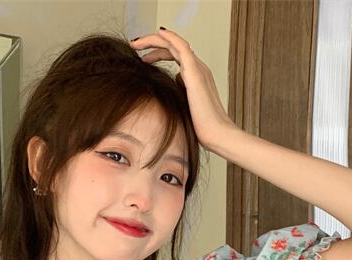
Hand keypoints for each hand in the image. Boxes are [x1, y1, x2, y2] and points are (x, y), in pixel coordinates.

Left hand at [129, 28, 237, 151]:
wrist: (216, 135)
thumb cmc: (202, 129)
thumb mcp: (183, 110)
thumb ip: (175, 98)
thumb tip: (164, 94)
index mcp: (195, 77)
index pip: (174, 56)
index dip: (157, 54)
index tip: (142, 59)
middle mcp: (198, 69)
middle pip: (172, 47)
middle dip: (152, 44)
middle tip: (134, 47)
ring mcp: (198, 68)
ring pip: (174, 43)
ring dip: (153, 40)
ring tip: (136, 44)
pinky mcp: (195, 72)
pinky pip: (181, 47)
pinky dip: (170, 37)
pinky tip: (158, 34)